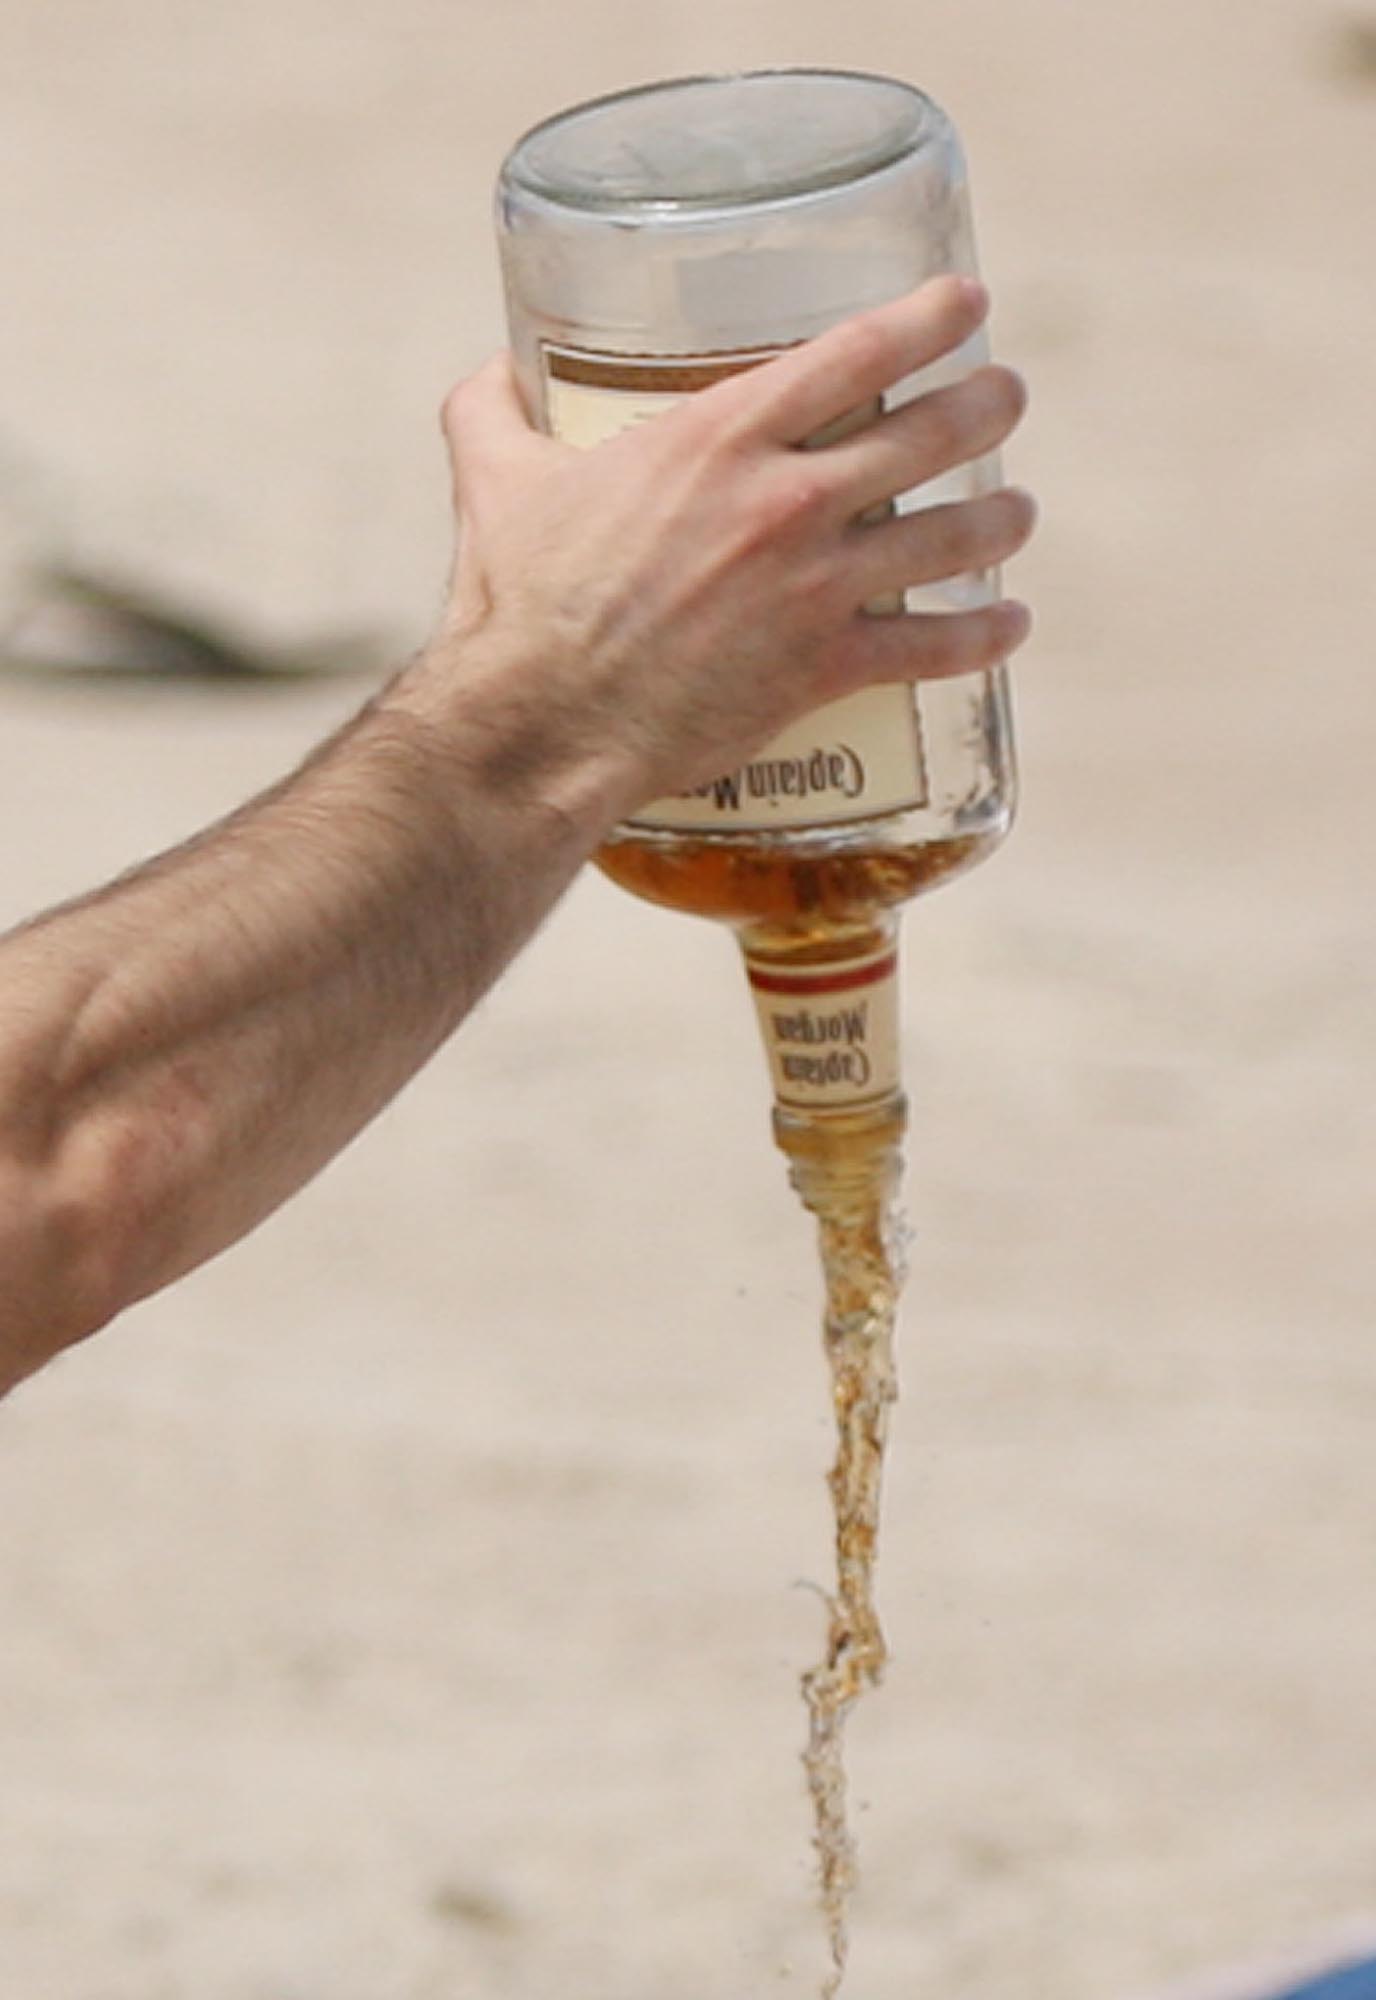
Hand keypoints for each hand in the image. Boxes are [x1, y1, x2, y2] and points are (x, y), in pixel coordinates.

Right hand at [436, 275, 1033, 815]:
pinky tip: (1010, 625)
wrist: (541, 724)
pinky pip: (931, 648)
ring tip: (1018, 511)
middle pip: (927, 432)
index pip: (858, 349)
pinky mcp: (822, 669)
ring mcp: (814, 587)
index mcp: (719, 436)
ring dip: (1000, 520)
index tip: (968, 301)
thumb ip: (492, 412)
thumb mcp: (495, 481)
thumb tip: (492, 372)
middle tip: (1005, 397)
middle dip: (985, 406)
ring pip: (949, 537)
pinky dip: (983, 636)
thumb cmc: (517, 603)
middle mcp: (786, 499)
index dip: (929, 316)